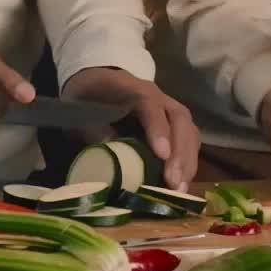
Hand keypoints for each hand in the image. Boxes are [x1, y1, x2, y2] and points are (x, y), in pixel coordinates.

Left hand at [62, 66, 200, 189]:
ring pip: (189, 130)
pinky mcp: (172, 124)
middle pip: (178, 118)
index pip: (150, 104)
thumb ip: (94, 131)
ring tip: (180, 189)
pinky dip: (187, 162)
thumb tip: (111, 158)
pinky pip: (189, 140)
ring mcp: (168, 109)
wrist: (96, 81)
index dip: (158, 129)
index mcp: (131, 88)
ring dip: (187, 161)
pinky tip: (182, 184)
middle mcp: (157, 96)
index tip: (162, 155)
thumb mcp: (81, 111)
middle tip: (174, 183)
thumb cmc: (88, 97)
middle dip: (180, 152)